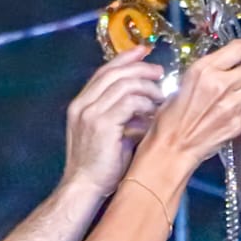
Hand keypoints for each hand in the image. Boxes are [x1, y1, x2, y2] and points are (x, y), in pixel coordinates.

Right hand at [61, 48, 167, 196]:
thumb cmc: (99, 167)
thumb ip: (121, 114)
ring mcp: (90, 113)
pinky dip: (144, 104)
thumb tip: (146, 102)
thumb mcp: (109, 134)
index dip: (125, 59)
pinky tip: (152, 112)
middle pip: (114, 72)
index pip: (103, 72)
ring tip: (160, 98)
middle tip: (160, 73)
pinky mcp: (102, 124)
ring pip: (124, 84)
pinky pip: (129, 101)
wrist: (85, 188)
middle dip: (140, 68)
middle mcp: (82, 105)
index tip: (143, 52)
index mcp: (80, 105)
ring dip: (146, 88)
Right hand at [140, 39, 240, 169]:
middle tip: (237, 79)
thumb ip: (207, 71)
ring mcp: (231, 105)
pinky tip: (234, 112)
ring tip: (238, 96)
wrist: (172, 148)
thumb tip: (224, 64)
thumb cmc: (171, 119)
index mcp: (204, 70)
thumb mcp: (183, 83)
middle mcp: (220, 84)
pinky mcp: (238, 123)